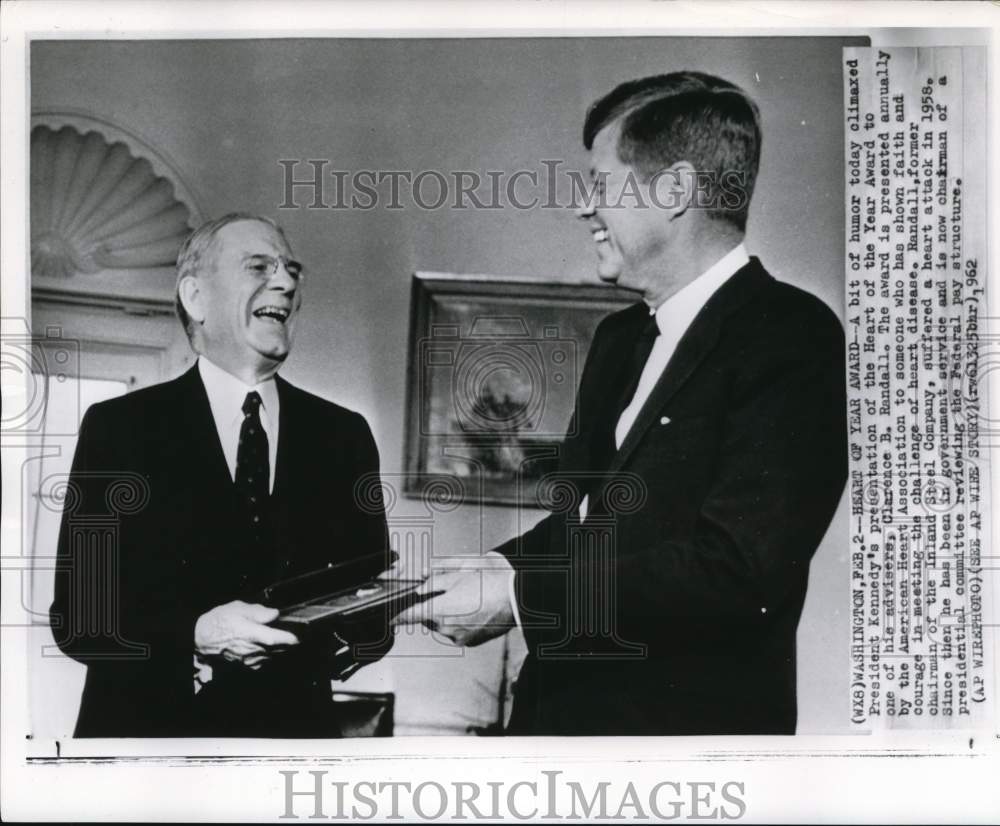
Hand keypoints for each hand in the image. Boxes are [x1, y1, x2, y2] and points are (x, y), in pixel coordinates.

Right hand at [194, 600, 298, 668]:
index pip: (282, 639)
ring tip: (278, 641)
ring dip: (278, 650)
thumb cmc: (218, 621)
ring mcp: (250, 659)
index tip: (301, 635)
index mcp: (256, 634)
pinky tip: (264, 649)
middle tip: (292, 636)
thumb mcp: (239, 608)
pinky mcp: (244, 665)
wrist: (199, 639)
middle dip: (288, 644)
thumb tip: (275, 614)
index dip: (293, 638)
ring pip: (272, 657)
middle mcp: (256, 650)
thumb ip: (259, 611)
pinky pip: (262, 663)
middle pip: (280, 650)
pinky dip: (267, 656)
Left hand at [392, 552, 514, 646]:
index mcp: (439, 610)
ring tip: (465, 602)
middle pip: (428, 620)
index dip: (398, 616)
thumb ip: (434, 583)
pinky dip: (459, 624)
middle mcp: (446, 628)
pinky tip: (472, 611)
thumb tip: (421, 587)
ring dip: (447, 616)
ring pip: (443, 627)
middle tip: (447, 595)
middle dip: (432, 608)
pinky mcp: (470, 642)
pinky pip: (456, 633)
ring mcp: (458, 637)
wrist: (513, 598)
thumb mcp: (457, 576)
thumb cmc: (487, 585)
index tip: (392, 618)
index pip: (409, 616)